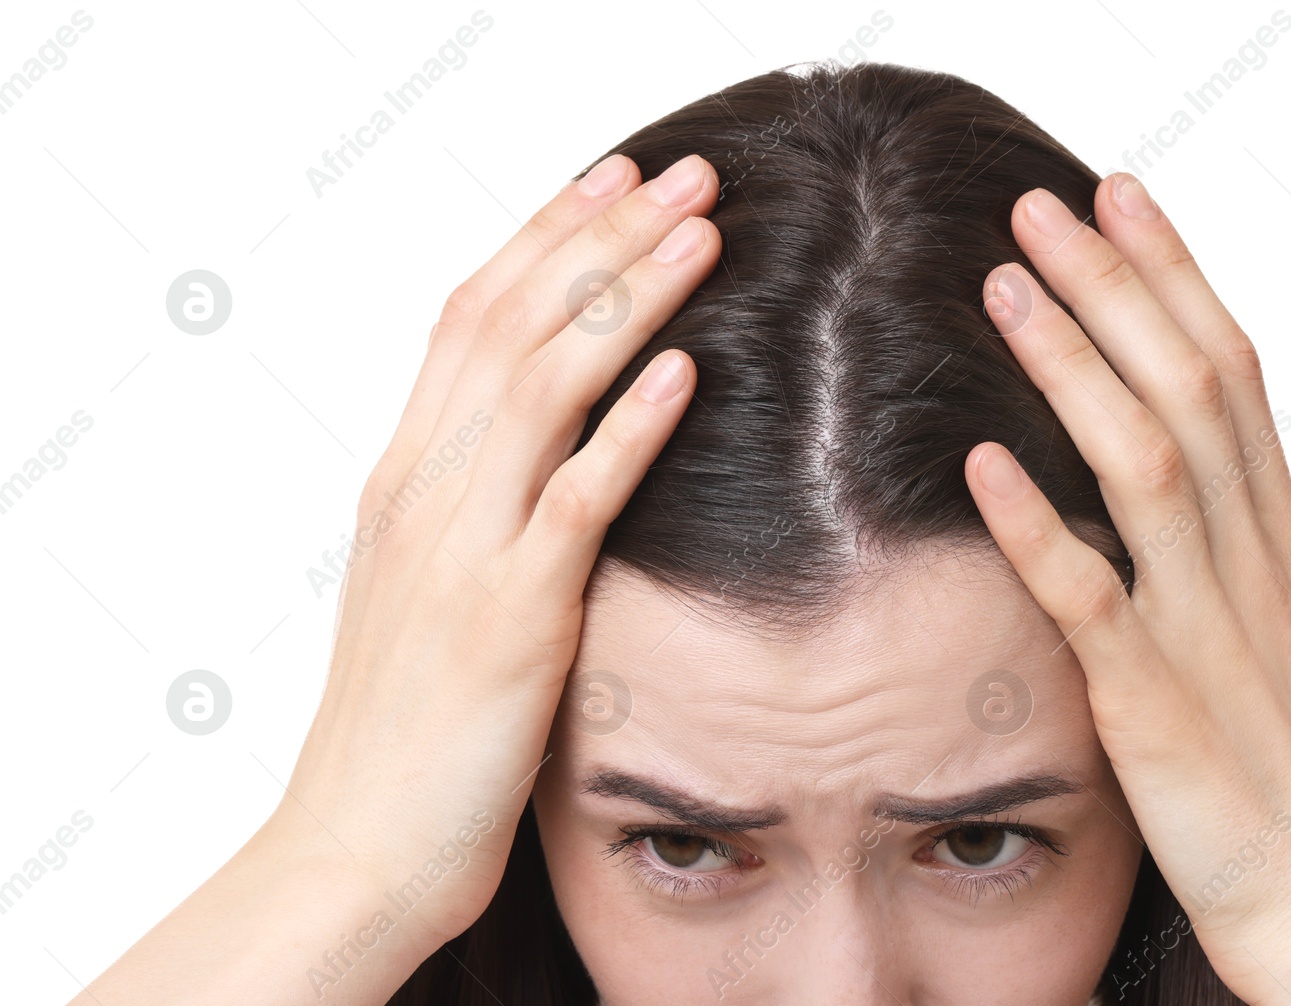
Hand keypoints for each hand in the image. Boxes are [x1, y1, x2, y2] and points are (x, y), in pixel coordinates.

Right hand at [76, 151, 721, 1004]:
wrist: (357, 844)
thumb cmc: (401, 725)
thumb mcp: (421, 587)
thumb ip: (470, 505)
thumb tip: (540, 446)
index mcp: (404, 476)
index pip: (470, 317)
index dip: (543, 236)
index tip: (611, 180)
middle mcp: (425, 489)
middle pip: (514, 321)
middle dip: (603, 235)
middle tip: (685, 173)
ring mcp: (464, 547)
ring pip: (546, 384)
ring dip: (631, 297)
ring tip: (704, 234)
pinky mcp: (513, 617)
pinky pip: (577, 499)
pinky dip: (631, 427)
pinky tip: (685, 371)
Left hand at [964, 173, 1290, 1003]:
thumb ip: (1249, 554)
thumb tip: (1211, 487)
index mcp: (1285, 539)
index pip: (1234, 372)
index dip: (1174, 277)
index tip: (1121, 200)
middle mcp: (1254, 562)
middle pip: (1191, 386)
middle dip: (1116, 285)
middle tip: (1043, 206)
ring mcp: (1209, 628)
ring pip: (1147, 463)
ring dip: (1073, 367)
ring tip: (1005, 288)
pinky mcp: (1159, 706)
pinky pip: (1094, 599)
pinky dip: (1038, 524)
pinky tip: (982, 462)